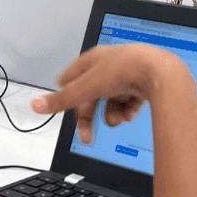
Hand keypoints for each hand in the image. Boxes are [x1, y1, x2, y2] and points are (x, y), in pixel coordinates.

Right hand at [32, 44, 185, 143]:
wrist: (161, 73)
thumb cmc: (125, 70)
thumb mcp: (87, 88)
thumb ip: (61, 100)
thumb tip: (35, 104)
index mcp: (94, 59)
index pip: (73, 75)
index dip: (66, 89)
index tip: (60, 99)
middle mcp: (112, 65)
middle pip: (92, 95)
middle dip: (89, 116)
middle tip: (85, 136)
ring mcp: (129, 74)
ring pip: (112, 101)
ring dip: (110, 115)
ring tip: (115, 122)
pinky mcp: (145, 84)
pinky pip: (131, 102)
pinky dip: (128, 111)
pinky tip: (129, 115)